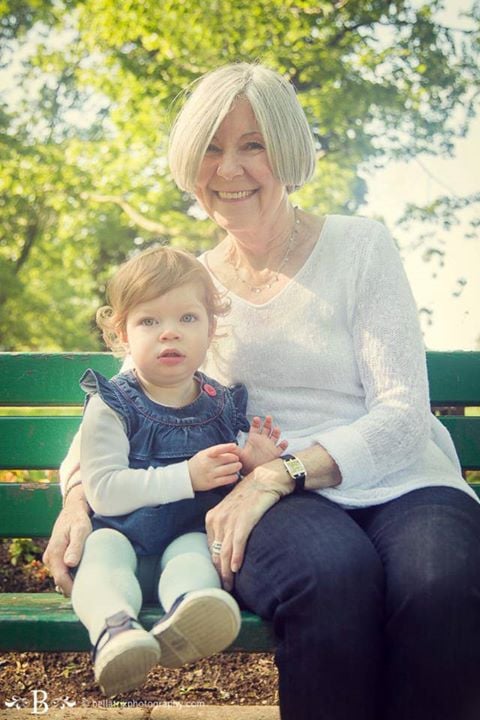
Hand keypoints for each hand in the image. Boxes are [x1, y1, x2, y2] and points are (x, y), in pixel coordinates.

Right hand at [42, 484, 91, 596]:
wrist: (73, 510)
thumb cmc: (79, 519)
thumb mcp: (81, 530)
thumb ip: (76, 546)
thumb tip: (70, 563)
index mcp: (54, 553)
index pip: (60, 579)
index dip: (72, 589)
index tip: (87, 594)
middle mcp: (50, 558)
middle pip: (60, 581)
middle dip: (74, 588)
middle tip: (91, 592)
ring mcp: (52, 559)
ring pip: (61, 578)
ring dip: (73, 583)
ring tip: (90, 585)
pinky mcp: (56, 558)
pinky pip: (63, 572)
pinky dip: (72, 576)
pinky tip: (85, 576)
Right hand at [188, 443, 241, 490]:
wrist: (185, 478)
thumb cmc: (198, 464)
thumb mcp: (203, 454)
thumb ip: (215, 451)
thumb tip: (231, 448)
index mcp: (205, 455)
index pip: (217, 449)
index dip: (227, 447)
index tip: (235, 446)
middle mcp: (207, 464)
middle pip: (226, 459)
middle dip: (235, 458)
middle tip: (237, 459)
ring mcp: (209, 474)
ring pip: (228, 470)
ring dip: (236, 467)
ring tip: (238, 466)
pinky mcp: (211, 483)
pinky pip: (225, 480)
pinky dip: (232, 477)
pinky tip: (235, 476)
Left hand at [206, 460, 290, 590]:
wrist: (266, 478)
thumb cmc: (251, 495)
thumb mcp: (233, 509)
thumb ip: (228, 525)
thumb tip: (228, 546)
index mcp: (212, 517)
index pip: (211, 547)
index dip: (216, 564)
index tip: (221, 576)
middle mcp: (218, 519)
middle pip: (216, 553)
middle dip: (220, 572)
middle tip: (225, 587)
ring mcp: (230, 519)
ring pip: (224, 552)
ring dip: (227, 571)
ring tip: (230, 585)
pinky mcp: (244, 520)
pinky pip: (237, 543)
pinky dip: (236, 557)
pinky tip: (237, 568)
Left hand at [238, 415, 287, 474]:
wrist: (254, 474)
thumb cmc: (246, 464)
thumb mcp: (240, 455)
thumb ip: (235, 450)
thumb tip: (227, 446)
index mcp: (254, 440)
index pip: (255, 428)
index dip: (256, 423)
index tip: (256, 418)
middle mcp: (262, 441)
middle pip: (266, 429)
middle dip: (268, 423)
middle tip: (268, 417)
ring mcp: (270, 446)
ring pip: (274, 436)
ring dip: (276, 432)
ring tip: (276, 428)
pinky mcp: (275, 453)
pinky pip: (281, 448)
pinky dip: (283, 445)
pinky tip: (284, 442)